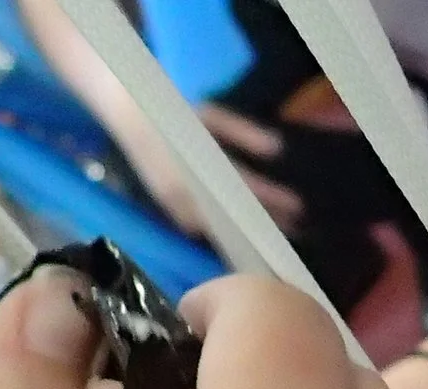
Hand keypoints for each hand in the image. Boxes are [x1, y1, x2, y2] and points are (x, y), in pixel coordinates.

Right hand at [116, 107, 302, 236]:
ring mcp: (177, 209)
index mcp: (198, 169)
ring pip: (222, 232)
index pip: (245, 190)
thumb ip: (243, 133)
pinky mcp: (172, 214)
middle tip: (300, 231)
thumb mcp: (210, 114)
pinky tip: (249, 235)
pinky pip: (206, 231)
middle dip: (268, 225)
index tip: (299, 208)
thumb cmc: (173, 112)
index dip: (273, 200)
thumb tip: (278, 150)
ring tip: (280, 236)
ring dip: (251, 234)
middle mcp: (187, 195)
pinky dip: (229, 234)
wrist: (127, 115)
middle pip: (238, 219)